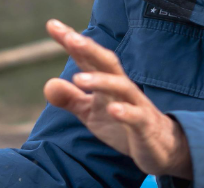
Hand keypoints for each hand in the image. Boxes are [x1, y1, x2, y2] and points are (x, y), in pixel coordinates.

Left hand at [43, 20, 192, 179]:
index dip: (71, 42)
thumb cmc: (122, 124)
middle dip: (89, 49)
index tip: (52, 25)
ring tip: (78, 79)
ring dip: (100, 81)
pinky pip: (136, 116)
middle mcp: (121, 88)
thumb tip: (47, 84)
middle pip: (107, 62)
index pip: (88, 58)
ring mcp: (135, 104)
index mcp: (107, 82)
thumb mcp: (91, 113)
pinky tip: (112, 110)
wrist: (156, 146)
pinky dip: (125, 112)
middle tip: (69, 38)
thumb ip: (71, 99)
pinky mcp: (144, 125)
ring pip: (121, 86)